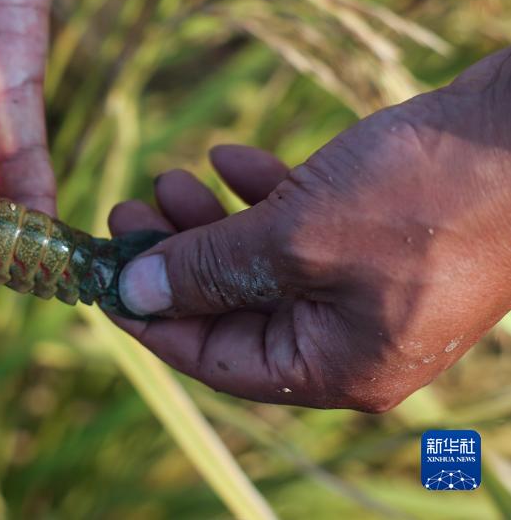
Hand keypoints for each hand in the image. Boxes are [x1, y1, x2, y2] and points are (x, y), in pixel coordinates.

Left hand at [112, 50, 510, 411]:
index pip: (216, 359)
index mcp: (336, 365)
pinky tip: (230, 158)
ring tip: (166, 177)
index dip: (151, 319)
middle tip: (125, 210)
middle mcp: (349, 336)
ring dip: (208, 222)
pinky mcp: (377, 235)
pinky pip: (297, 228)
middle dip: (174, 258)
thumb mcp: (295, 239)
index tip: (102, 278)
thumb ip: (208, 268)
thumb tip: (133, 291)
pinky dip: (260, 196)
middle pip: (232, 308)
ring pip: (259, 262)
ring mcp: (366, 284)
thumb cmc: (422, 197)